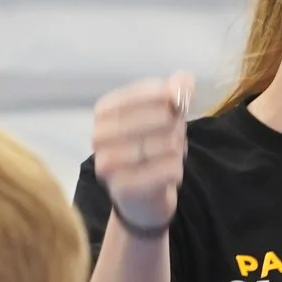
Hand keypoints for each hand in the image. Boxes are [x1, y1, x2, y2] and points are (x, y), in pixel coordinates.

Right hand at [92, 74, 194, 231]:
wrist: (141, 198)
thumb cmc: (150, 148)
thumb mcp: (164, 114)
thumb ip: (175, 90)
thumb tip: (182, 83)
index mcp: (104, 111)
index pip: (145, 92)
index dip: (169, 98)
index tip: (177, 106)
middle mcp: (99, 136)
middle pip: (161, 117)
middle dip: (176, 126)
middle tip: (174, 136)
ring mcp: (107, 163)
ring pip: (167, 143)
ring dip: (178, 149)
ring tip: (170, 155)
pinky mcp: (123, 188)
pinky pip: (168, 169)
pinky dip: (177, 169)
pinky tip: (171, 172)